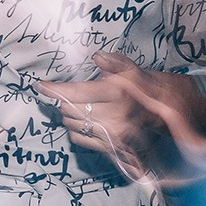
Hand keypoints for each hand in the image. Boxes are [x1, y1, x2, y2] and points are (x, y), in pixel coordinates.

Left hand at [39, 53, 184, 181]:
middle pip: (68, 109)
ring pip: (71, 124)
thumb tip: (96, 57)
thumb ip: (113, 62)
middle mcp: (114, 116)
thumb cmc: (143, 88)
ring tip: (80, 106)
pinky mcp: (111, 148)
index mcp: (116, 94)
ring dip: (69, 115)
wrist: (164, 115)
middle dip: (63, 100)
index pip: (74, 93)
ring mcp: (113, 135)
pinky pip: (79, 138)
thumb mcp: (132, 69)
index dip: (53, 88)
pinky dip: (76, 129)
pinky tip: (86, 120)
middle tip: (66, 93)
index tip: (40, 85)